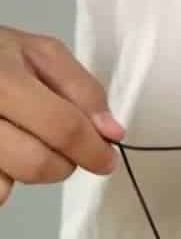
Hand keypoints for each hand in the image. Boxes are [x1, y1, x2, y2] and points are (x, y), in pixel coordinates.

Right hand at [0, 26, 124, 206]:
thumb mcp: (42, 54)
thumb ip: (83, 90)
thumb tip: (111, 134)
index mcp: (3, 82)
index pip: (63, 127)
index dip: (93, 150)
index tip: (107, 160)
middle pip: (37, 163)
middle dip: (64, 164)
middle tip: (67, 148)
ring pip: (7, 185)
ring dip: (30, 171)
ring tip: (26, 141)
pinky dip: (2, 180)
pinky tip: (3, 150)